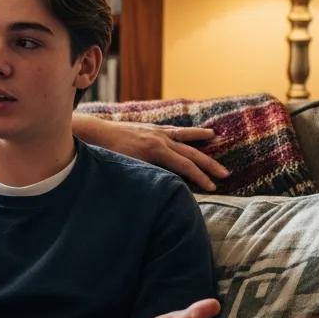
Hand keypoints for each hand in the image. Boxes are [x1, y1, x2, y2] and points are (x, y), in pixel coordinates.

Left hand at [71, 115, 229, 191]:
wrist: (93, 132)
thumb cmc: (108, 154)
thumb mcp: (128, 170)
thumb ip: (147, 178)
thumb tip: (163, 189)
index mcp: (156, 150)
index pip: (186, 166)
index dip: (201, 178)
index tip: (214, 188)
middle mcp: (159, 138)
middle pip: (190, 152)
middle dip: (208, 164)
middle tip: (225, 174)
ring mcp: (154, 131)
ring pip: (182, 135)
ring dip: (199, 137)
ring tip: (214, 134)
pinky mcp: (147, 128)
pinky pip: (170, 129)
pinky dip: (181, 131)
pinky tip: (185, 132)